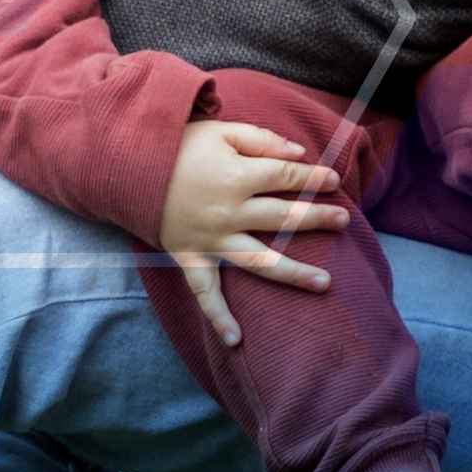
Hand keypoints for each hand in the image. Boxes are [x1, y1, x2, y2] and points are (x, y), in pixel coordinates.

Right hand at [158, 117, 354, 346]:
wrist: (127, 167)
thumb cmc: (179, 146)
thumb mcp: (221, 131)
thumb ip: (262, 140)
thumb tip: (299, 154)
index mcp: (236, 175)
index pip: (286, 178)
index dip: (313, 178)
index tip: (333, 180)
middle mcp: (228, 212)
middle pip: (282, 218)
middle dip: (317, 218)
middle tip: (344, 220)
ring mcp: (210, 239)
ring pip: (259, 261)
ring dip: (293, 274)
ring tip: (325, 284)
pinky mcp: (189, 257)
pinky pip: (205, 292)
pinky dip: (217, 317)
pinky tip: (235, 340)